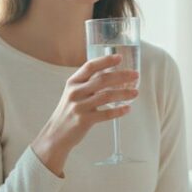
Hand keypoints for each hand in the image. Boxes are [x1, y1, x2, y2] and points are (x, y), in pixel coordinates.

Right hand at [31, 54, 139, 175]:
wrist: (56, 134)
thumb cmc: (69, 111)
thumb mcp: (74, 93)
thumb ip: (88, 84)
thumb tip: (111, 74)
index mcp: (73, 82)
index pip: (90, 67)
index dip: (105, 61)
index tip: (119, 57)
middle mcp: (75, 92)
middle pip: (102, 80)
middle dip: (121, 76)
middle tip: (135, 75)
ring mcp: (79, 106)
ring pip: (106, 96)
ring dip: (124, 93)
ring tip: (135, 92)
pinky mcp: (84, 120)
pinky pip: (106, 114)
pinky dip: (118, 111)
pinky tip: (127, 109)